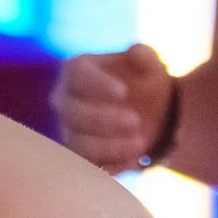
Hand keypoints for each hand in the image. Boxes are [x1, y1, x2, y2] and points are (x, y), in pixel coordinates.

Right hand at [52, 40, 170, 171]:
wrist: (152, 113)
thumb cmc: (144, 81)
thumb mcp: (150, 64)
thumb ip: (145, 56)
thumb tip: (136, 51)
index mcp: (77, 70)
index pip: (77, 74)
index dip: (97, 85)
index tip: (123, 92)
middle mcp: (65, 100)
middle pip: (72, 112)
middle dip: (103, 119)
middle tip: (136, 120)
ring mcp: (69, 130)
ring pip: (77, 143)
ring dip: (108, 146)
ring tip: (141, 143)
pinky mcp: (78, 156)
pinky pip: (86, 165)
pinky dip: (110, 165)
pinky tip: (134, 160)